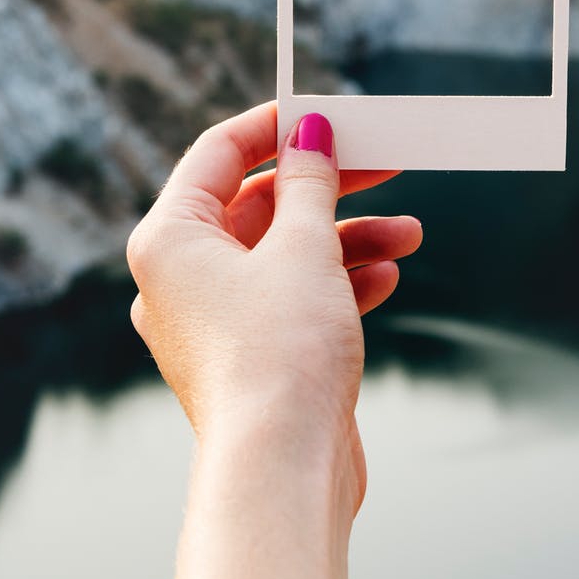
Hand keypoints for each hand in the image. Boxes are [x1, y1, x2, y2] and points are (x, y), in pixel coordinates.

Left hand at [126, 102, 416, 509]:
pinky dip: (337, 284)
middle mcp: (179, 280)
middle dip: (328, 187)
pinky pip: (290, 301)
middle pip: (256, 205)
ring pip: (282, 256)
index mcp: (169, 240)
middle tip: (385, 164)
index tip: (327, 111)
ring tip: (409, 234)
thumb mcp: (304, 248)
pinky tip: (387, 277)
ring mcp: (212, 324)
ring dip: (347, 238)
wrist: (283, 467)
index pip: (217, 153)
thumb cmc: (280, 354)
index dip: (274, 126)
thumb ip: (310, 183)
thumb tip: (309, 138)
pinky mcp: (249, 359)